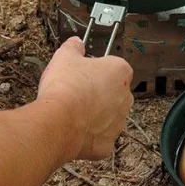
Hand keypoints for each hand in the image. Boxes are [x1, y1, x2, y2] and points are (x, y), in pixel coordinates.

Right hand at [37, 37, 133, 160]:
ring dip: (96, 115)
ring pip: (109, 117)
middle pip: (114, 92)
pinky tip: (74, 131)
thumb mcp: (64, 57)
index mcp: (120, 72)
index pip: (114, 67)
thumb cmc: (65, 87)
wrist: (59, 121)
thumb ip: (73, 47)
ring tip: (73, 113)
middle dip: (99, 93)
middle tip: (77, 93)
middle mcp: (126, 97)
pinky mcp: (108, 144)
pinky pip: (100, 138)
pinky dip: (89, 137)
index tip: (84, 73)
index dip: (97, 70)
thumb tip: (76, 42)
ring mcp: (119, 122)